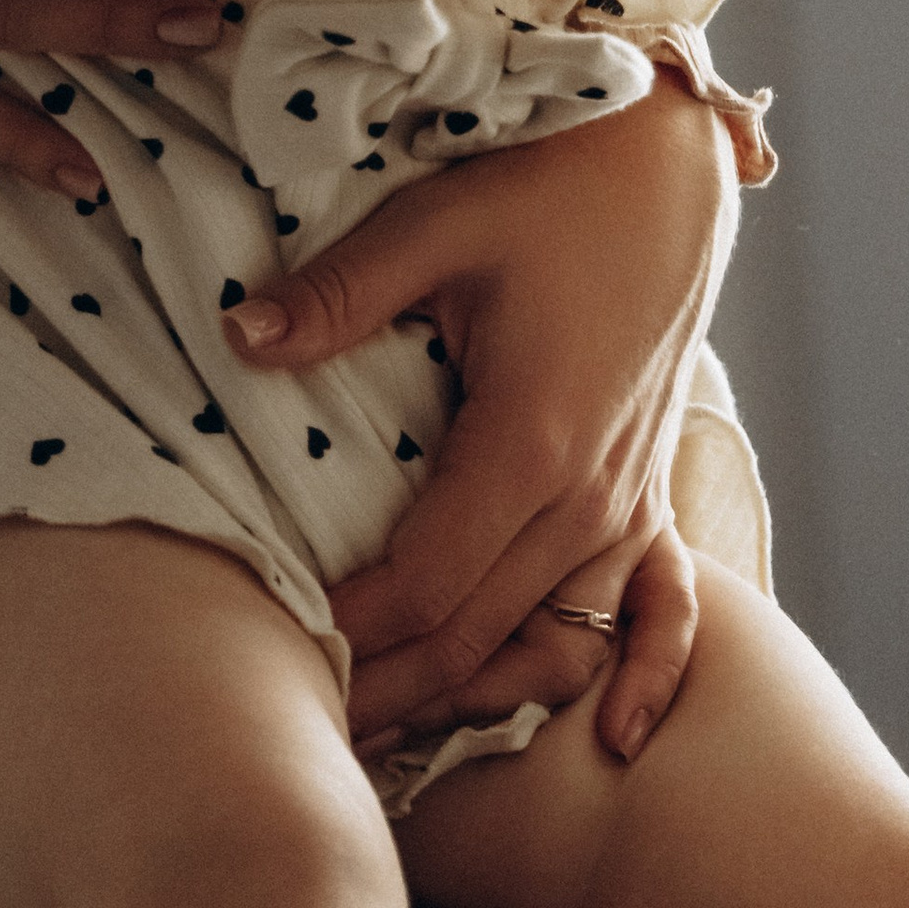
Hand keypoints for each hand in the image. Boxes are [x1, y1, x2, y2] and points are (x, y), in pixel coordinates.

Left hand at [221, 79, 736, 752]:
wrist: (670, 165)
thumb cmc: (554, 183)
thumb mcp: (438, 222)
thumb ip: (341, 292)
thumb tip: (238, 336)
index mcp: (530, 445)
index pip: (422, 587)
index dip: (348, 633)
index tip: (274, 651)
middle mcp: (589, 498)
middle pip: (475, 637)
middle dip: (386, 690)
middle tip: (300, 725)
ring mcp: (630, 504)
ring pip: (546, 640)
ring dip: (470, 696)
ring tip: (384, 742)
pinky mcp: (652, 493)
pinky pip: (663, 612)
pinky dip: (642, 677)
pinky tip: (617, 742)